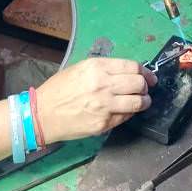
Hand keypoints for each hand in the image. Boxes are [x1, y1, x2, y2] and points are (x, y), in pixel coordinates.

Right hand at [36, 57, 157, 140]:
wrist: (42, 114)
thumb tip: (127, 73)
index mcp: (97, 67)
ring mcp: (105, 105)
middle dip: (145, 86)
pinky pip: (126, 116)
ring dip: (144, 101)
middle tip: (144, 90)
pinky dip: (130, 113)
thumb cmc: (59, 89)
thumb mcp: (80, 69)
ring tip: (141, 102)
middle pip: (139, 83)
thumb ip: (104, 69)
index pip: (133, 67)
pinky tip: (125, 111)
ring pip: (138, 102)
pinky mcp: (104, 123)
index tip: (149, 77)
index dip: (145, 72)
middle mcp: (104, 84)